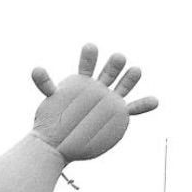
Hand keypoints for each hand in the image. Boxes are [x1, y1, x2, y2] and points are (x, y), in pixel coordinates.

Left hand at [31, 44, 157, 162]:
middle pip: (108, 73)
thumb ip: (45, 84)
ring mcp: (108, 102)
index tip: (90, 47)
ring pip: (122, 87)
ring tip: (136, 70)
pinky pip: (133, 110)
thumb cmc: (52, 122)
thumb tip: (36, 69)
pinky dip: (144, 105)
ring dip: (130, 78)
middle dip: (113, 65)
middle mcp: (97, 89)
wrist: (58, 144)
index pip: (87, 66)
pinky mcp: (116, 116)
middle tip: (118, 58)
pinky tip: (156, 101)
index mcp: (82, 83)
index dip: (89, 57)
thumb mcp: (49, 101)